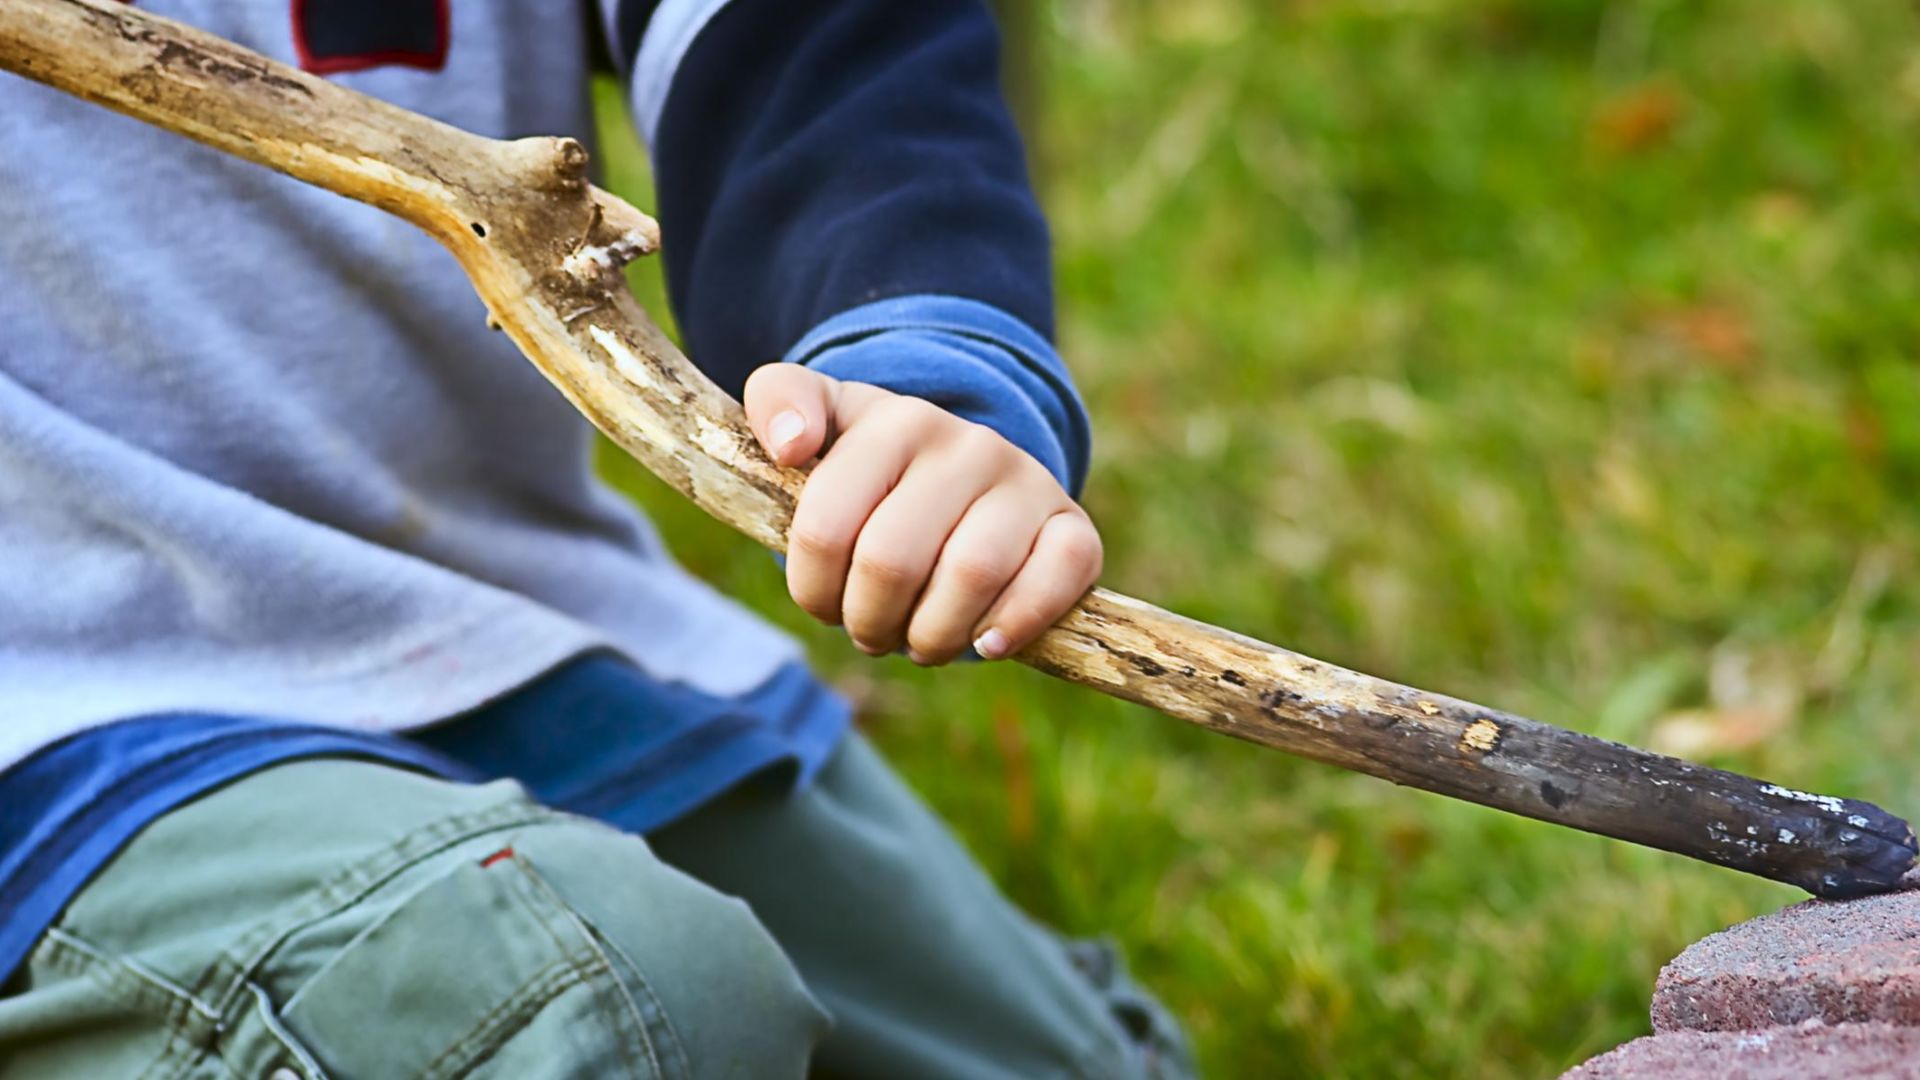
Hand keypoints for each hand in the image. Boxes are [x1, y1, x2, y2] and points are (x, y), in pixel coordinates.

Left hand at [743, 363, 1101, 664]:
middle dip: (868, 621)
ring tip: (919, 640)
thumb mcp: (826, 422)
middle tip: (870, 631)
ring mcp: (1027, 483)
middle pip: (891, 562)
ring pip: (970, 576)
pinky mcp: (1072, 527)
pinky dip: (1015, 624)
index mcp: (896, 422)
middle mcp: (968, 444)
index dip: (813, 589)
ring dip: (932, 636)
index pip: (825, 529)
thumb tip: (792, 447)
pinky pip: (1056, 579)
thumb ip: (779, 400)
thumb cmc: (880, 469)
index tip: (823, 599)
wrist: (971, 475)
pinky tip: (985, 643)